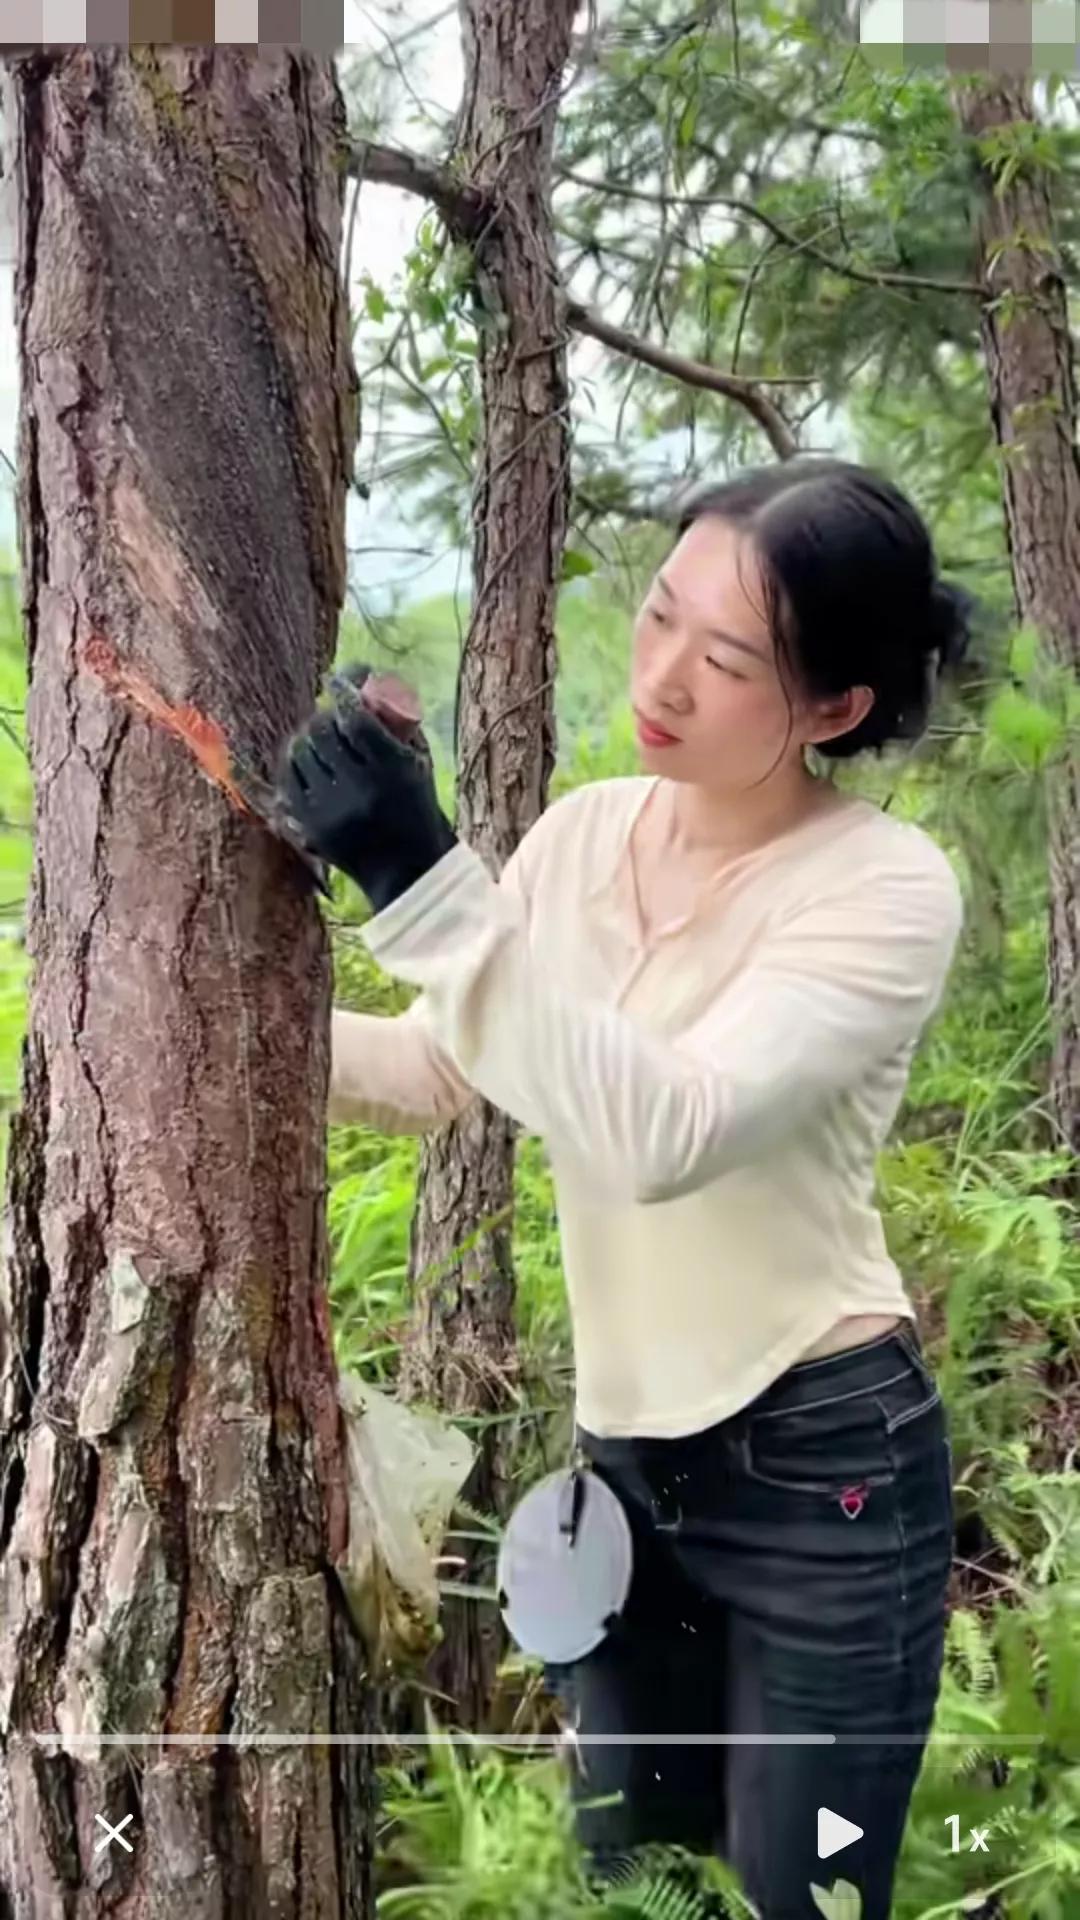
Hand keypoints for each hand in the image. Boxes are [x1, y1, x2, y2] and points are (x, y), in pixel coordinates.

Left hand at [276, 667, 456, 912]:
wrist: (407, 869)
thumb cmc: (417, 807)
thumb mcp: (419, 763)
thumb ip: (396, 724)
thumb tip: (366, 684)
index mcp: (391, 771)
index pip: (356, 719)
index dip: (343, 691)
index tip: (337, 678)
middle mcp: (358, 789)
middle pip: (323, 731)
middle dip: (325, 715)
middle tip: (331, 713)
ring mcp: (329, 810)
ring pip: (301, 752)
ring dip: (307, 736)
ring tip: (318, 736)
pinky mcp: (310, 826)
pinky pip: (288, 779)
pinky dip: (294, 763)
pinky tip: (305, 758)